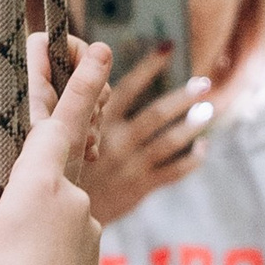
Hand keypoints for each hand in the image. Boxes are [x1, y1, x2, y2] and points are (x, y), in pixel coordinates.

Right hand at [0, 30, 112, 264]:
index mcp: (41, 180)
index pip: (63, 118)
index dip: (84, 80)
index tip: (102, 48)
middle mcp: (73, 194)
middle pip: (43, 170)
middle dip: (21, 189)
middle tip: (3, 233)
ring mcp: (88, 220)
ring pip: (52, 205)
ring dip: (29, 225)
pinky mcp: (94, 245)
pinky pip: (64, 230)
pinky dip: (44, 244)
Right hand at [75, 39, 215, 228]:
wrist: (57, 217)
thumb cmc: (57, 171)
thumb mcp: (59, 138)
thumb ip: (77, 113)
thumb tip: (89, 82)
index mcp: (95, 125)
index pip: (127, 88)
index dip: (149, 67)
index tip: (168, 47)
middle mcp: (116, 143)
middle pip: (156, 114)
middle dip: (182, 96)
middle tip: (203, 82)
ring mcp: (130, 167)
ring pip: (170, 142)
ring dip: (192, 124)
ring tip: (208, 109)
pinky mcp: (139, 188)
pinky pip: (173, 172)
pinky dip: (192, 159)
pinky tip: (202, 147)